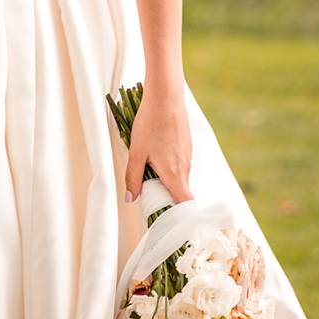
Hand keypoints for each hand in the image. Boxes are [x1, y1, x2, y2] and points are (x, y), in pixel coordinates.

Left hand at [124, 82, 192, 205]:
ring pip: (179, 177)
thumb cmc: (150, 124)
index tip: (172, 222)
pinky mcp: (187, 146)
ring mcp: (188, 156)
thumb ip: (133, 177)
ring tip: (149, 173)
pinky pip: (180, 165)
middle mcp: (185, 167)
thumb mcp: (136, 152)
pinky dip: (170, 168)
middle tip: (150, 198)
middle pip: (180, 192)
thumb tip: (130, 199)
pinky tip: (156, 155)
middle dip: (167, 198)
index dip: (181, 216)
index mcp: (174, 174)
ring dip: (167, 181)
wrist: (166, 97)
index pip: (186, 203)